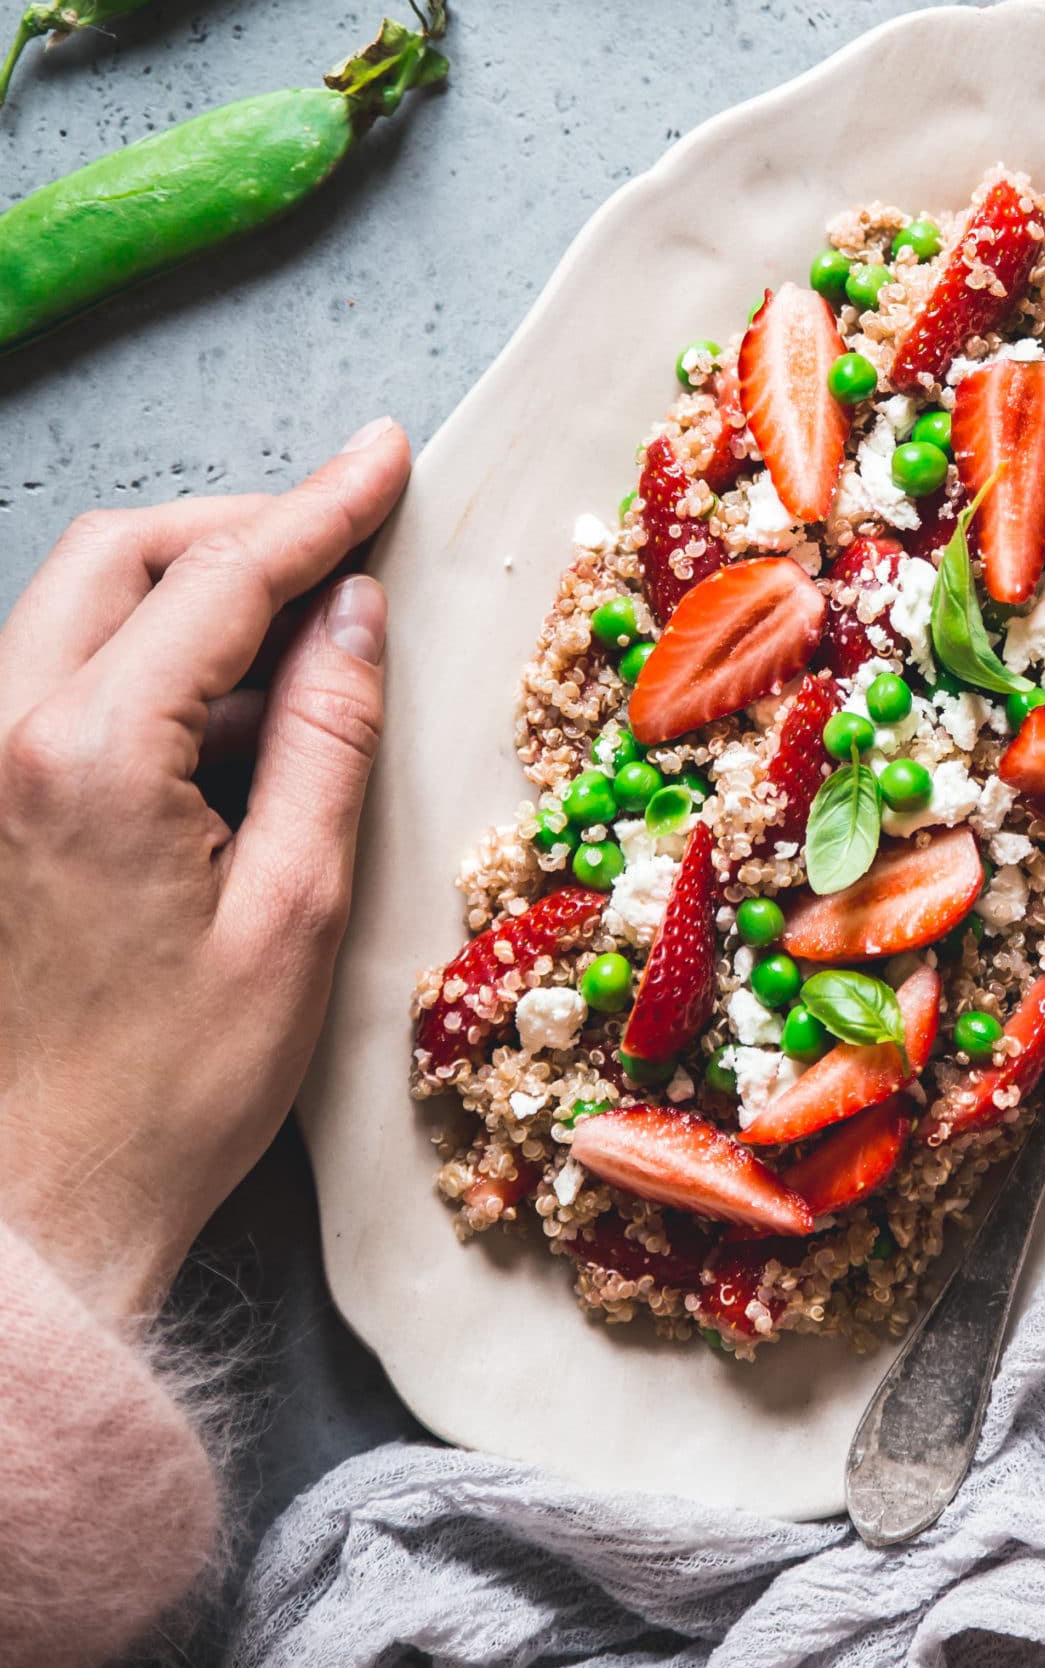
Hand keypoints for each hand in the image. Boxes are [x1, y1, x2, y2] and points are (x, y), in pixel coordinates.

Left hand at [0, 420, 409, 1324]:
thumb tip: (353, 613)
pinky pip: (53, 683)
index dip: (318, 508)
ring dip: (189, 597)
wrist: (35, 1207)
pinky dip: (143, 666)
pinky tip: (224, 724)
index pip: (219, 579)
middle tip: (346, 540)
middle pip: (121, 558)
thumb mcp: (294, 913)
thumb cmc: (166, 1094)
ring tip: (301, 644)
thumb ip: (323, 738)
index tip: (386, 460)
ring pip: (76, 610)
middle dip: (238, 531)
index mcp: (84, 760)